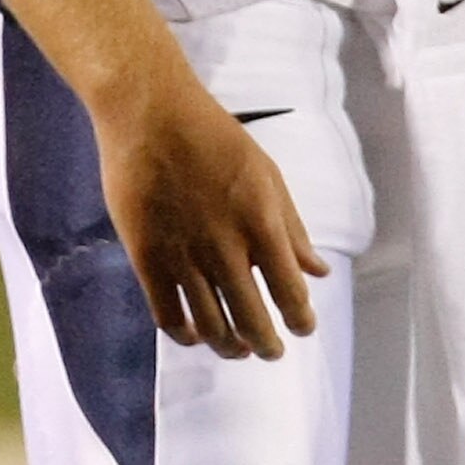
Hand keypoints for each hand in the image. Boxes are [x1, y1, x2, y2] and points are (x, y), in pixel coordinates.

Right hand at [93, 68, 327, 360]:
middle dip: (266, 346)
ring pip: (211, 327)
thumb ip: (292, 228)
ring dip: (229, 347)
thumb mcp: (266, 175)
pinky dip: (185, 335)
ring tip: (235, 349)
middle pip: (252, 322)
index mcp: (261, 225)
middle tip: (269, 351)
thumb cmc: (213, 137)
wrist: (149, 113)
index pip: (290, 295)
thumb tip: (317, 272)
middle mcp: (225, 248)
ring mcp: (183, 256)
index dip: (300, 321)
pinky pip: (167, 316)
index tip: (302, 328)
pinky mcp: (146, 257)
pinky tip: (194, 334)